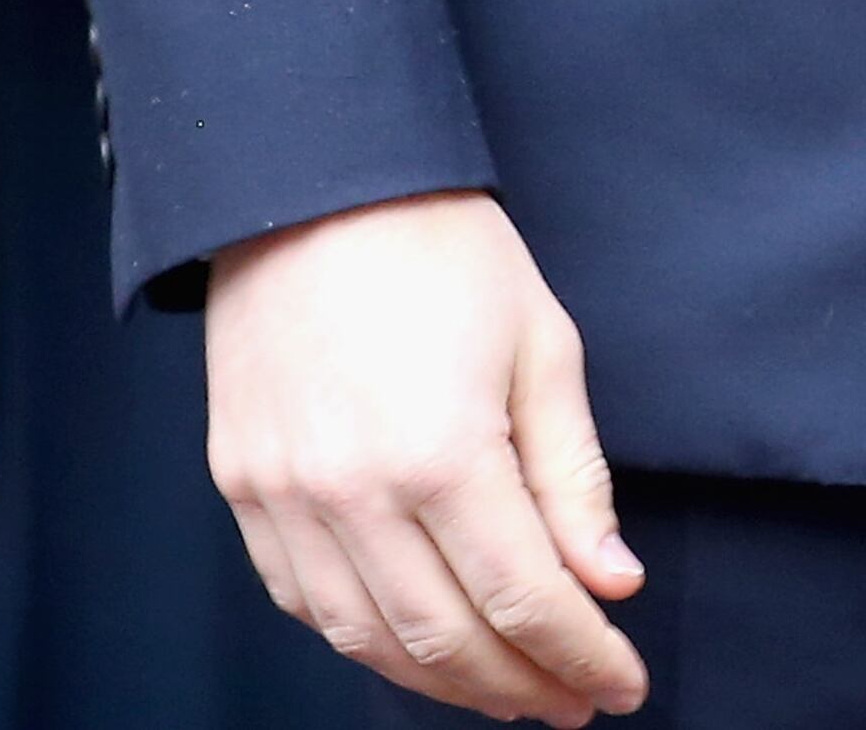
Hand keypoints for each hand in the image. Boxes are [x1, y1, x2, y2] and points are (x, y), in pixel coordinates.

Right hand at [207, 194, 646, 720]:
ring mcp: (284, 503)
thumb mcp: (542, 344)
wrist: (315, 187)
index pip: (525, 599)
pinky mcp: (243, 495)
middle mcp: (352, 496)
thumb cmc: (444, 250)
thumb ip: (573, 477)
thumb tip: (609, 581)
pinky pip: (307, 605)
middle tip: (574, 700)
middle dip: (522, 683)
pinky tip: (420, 643)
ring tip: (510, 689)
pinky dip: (369, 641)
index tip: (623, 684)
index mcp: (441, 453)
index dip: (580, 654)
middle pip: (446, 640)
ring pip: (370, 641)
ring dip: (446, 681)